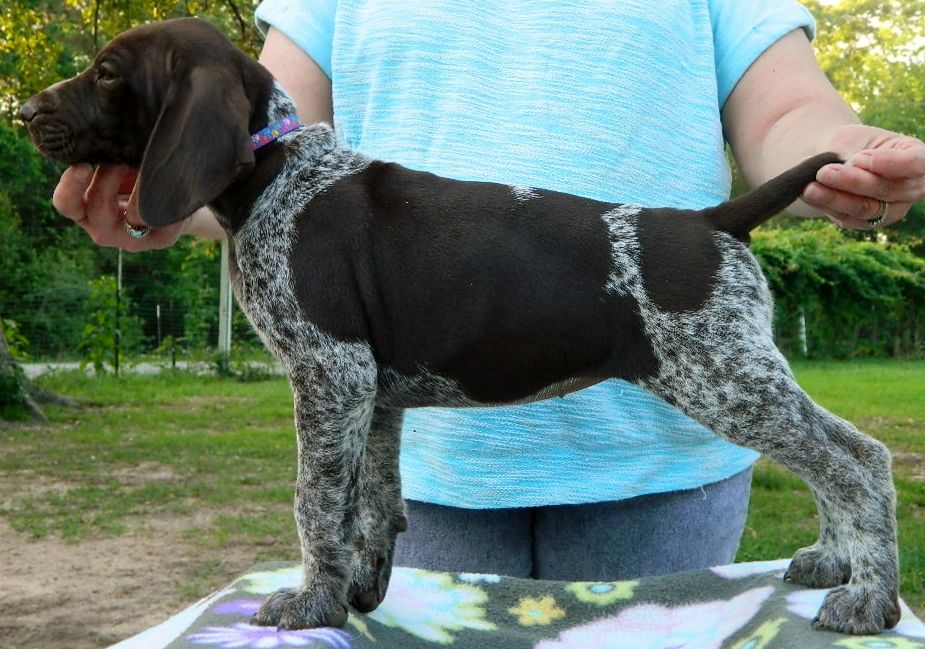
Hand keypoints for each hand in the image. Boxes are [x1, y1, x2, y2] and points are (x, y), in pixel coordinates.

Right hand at [52, 164, 190, 250]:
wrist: (171, 203)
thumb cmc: (131, 177)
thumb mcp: (113, 168)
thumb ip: (103, 157)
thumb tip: (105, 130)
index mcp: (84, 211)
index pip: (66, 204)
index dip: (71, 184)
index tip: (82, 163)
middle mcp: (104, 229)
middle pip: (97, 206)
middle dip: (108, 176)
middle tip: (120, 159)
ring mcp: (133, 239)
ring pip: (133, 214)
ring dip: (141, 185)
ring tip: (149, 164)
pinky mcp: (161, 239)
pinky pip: (163, 214)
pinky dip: (168, 193)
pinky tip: (174, 178)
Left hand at [801, 128, 924, 229]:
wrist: (836, 159)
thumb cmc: (852, 143)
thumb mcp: (854, 138)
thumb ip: (854, 154)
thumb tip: (847, 170)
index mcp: (917, 157)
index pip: (916, 163)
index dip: (890, 163)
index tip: (859, 158)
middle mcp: (911, 187)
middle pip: (886, 189)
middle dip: (852, 181)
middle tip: (823, 172)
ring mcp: (892, 209)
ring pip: (865, 208)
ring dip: (835, 199)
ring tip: (810, 189)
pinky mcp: (867, 222)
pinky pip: (847, 217)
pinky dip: (827, 206)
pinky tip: (809, 196)